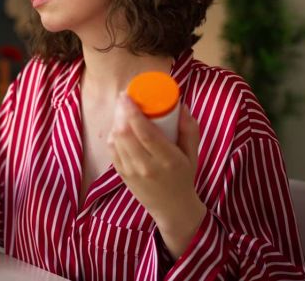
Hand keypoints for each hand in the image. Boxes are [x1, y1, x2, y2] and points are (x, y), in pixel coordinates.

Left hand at [108, 92, 205, 257]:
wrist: (172, 209)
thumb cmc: (184, 177)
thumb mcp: (193, 154)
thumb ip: (189, 130)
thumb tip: (181, 106)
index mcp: (167, 160)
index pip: (145, 133)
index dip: (132, 112)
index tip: (127, 95)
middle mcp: (146, 167)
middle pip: (126, 134)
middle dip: (121, 112)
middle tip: (124, 98)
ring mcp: (131, 172)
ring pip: (116, 141)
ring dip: (116, 122)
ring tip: (122, 110)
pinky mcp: (122, 175)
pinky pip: (112, 150)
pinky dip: (113, 135)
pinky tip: (119, 127)